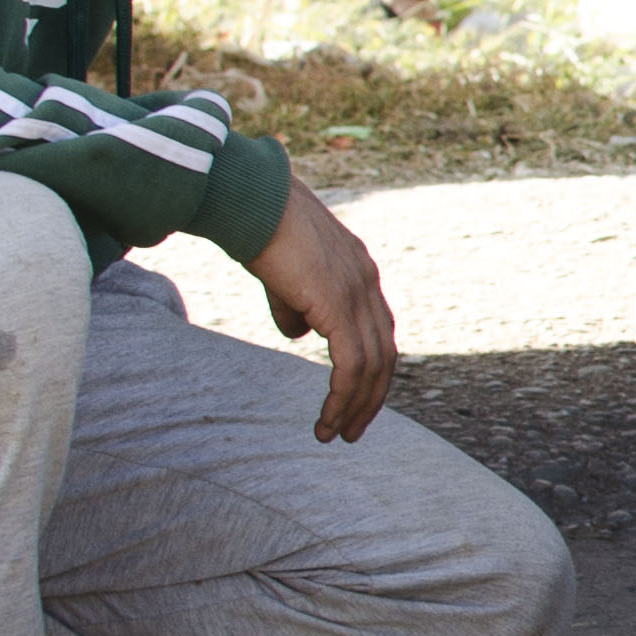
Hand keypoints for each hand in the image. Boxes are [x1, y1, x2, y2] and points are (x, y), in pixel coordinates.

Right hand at [243, 175, 398, 442]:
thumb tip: (299, 334)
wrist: (250, 201)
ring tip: (335, 435)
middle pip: (385, 355)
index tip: (354, 399)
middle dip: (370, 398)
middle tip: (352, 430)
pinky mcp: (338, 305)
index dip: (371, 370)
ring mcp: (357, 293)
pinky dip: (342, 398)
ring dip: (355, 407)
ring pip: (371, 367)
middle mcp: (368, 283)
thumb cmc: (259, 230)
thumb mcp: (285, 275)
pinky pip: (351, 365)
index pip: (379, 333)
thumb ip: (297, 306)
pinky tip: (326, 419)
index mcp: (360, 273)